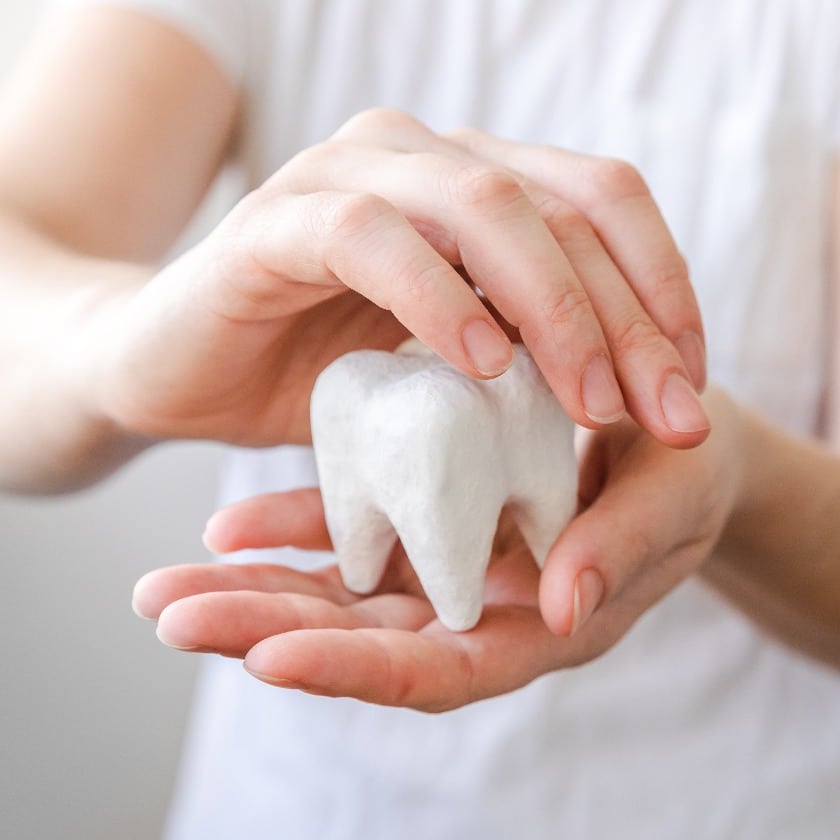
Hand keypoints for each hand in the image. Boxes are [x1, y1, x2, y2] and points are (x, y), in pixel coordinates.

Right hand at [84, 109, 707, 447]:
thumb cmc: (306, 376)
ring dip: (551, 308)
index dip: (661, 288)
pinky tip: (481, 369)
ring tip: (589, 405)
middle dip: (627, 315)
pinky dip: (437, 300)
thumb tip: (624, 394)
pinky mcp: (275, 223)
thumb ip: (514, 357)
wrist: (168, 373)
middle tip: (667, 414)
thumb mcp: (434, 375)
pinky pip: (373, 238)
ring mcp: (343, 179)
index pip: (598, 203)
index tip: (687, 387)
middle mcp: (415, 160)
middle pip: (559, 206)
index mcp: (464, 187)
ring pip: (481, 206)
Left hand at [133, 388, 739, 710]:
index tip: (273, 659)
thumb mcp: (673, 498)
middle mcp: (479, 604)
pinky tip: (231, 526)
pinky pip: (353, 528)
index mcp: (542, 621)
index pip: (442, 666)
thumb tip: (561, 607)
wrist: (667, 430)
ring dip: (254, 591)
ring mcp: (445, 562)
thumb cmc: (685, 468)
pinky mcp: (427, 512)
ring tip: (167, 587)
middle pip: (364, 639)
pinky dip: (293, 530)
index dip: (360, 668)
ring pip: (340, 592)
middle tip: (172, 614)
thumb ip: (624, 551)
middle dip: (266, 631)